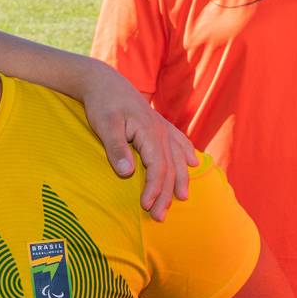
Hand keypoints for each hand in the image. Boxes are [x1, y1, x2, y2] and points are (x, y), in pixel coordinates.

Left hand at [81, 68, 198, 221]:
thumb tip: (128, 172)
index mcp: (150, 132)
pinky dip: (186, 153)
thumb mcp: (104, 124)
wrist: (103, 80)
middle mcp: (161, 130)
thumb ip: (116, 148)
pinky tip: (193, 163)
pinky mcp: (157, 124)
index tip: (146, 206)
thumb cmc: (102, 102)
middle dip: (167, 194)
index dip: (155, 189)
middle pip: (170, 167)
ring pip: (177, 157)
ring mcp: (161, 126)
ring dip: (180, 179)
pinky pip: (178, 141)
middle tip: (160, 217)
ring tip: (182, 198)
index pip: (158, 167)